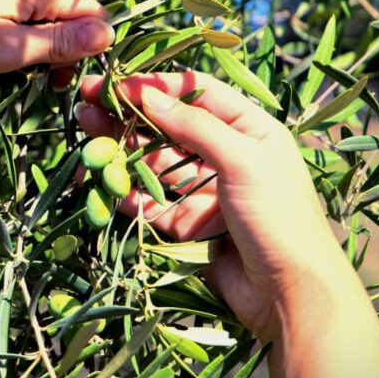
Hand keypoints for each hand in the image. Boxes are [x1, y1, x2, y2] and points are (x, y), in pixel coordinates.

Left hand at [0, 0, 112, 77]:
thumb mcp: (7, 51)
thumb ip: (60, 42)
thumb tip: (108, 36)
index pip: (91, 12)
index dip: (83, 51)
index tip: (56, 82)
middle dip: (62, 37)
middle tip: (37, 77)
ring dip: (42, 21)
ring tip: (19, 50)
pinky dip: (22, 1)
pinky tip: (5, 18)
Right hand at [79, 72, 378, 377]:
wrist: (292, 294)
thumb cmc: (281, 216)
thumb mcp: (243, 159)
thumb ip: (194, 125)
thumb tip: (148, 96)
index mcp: (250, 130)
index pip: (197, 94)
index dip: (156, 85)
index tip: (116, 83)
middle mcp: (226, 157)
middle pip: (169, 127)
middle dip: (128, 115)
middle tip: (86, 103)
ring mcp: (206, 193)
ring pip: (155, 165)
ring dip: (122, 150)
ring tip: (87, 137)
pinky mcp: (190, 228)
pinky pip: (152, 205)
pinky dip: (127, 193)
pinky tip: (102, 181)